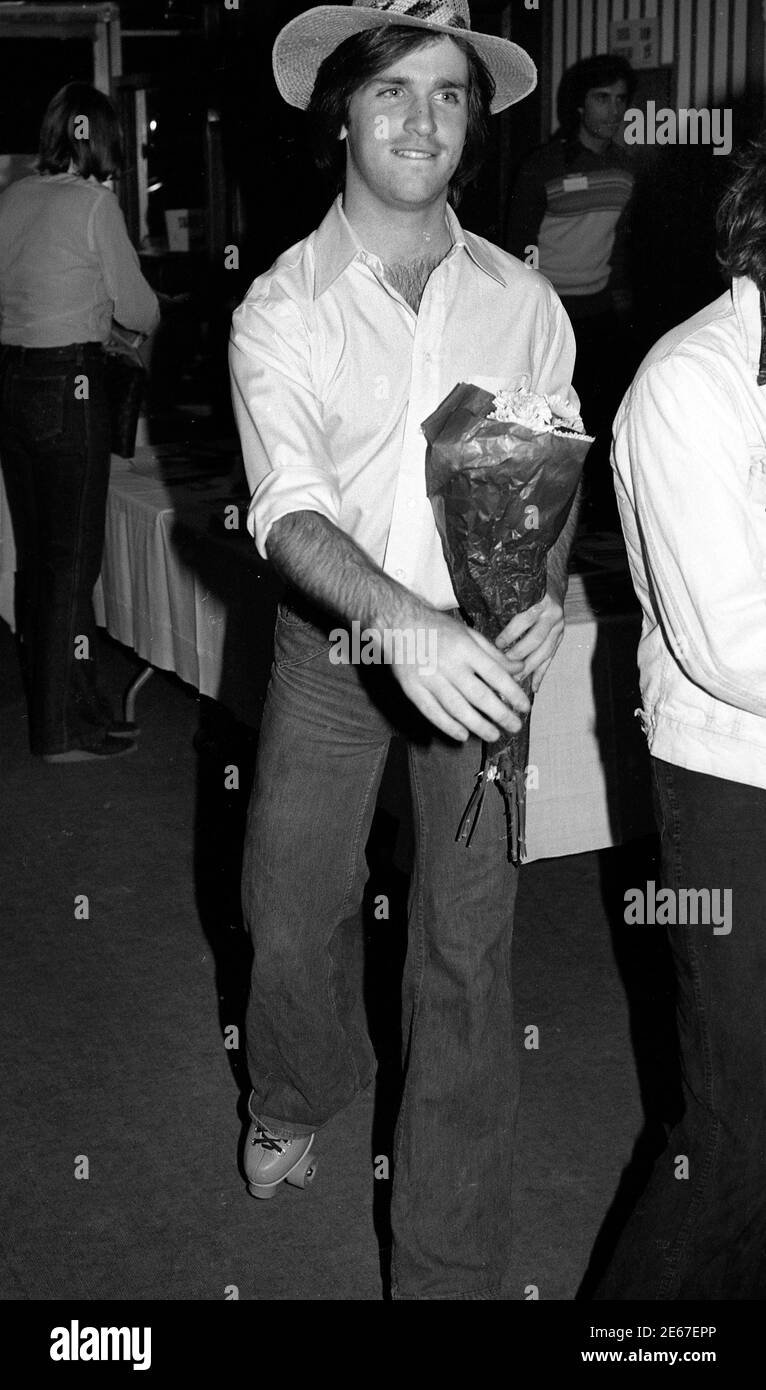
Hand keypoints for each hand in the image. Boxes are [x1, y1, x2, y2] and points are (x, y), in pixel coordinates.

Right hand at [388, 607, 529, 742]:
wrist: (397, 624)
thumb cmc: (437, 628)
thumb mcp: (468, 634)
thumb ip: (493, 653)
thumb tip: (519, 669)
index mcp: (465, 648)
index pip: (495, 674)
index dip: (512, 693)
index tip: (525, 707)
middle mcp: (448, 665)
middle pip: (479, 696)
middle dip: (501, 714)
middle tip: (515, 727)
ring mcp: (429, 679)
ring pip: (458, 709)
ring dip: (478, 725)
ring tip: (494, 735)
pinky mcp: (412, 689)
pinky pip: (432, 712)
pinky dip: (448, 726)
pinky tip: (463, 736)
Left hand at [494, 589, 564, 692]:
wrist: (553, 583)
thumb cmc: (527, 589)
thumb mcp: (518, 593)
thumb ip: (503, 606)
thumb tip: (479, 625)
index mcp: (540, 601)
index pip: (524, 620)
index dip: (510, 633)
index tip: (496, 644)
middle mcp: (552, 614)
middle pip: (535, 639)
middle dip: (518, 654)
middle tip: (503, 666)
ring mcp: (559, 627)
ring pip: (545, 652)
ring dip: (529, 668)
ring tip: (515, 681)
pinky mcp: (561, 637)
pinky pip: (551, 658)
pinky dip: (541, 673)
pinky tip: (533, 688)